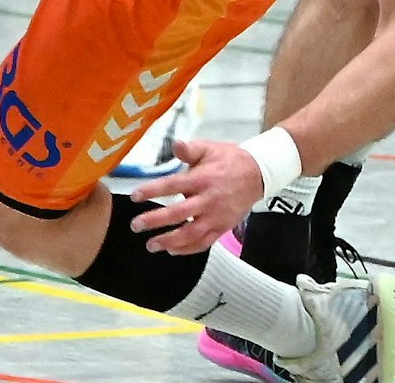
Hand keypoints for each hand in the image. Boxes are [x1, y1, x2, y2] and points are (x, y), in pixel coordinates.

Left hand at [126, 141, 267, 254]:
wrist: (258, 174)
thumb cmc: (230, 160)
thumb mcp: (210, 148)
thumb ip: (190, 150)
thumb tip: (175, 144)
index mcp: (203, 178)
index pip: (173, 185)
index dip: (153, 191)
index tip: (135, 196)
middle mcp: (208, 199)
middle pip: (179, 213)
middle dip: (155, 220)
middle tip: (136, 225)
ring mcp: (216, 216)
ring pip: (191, 234)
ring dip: (169, 241)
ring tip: (151, 245)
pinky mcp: (222, 227)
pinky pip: (203, 243)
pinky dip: (187, 249)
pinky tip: (172, 251)